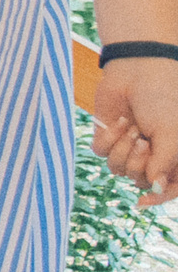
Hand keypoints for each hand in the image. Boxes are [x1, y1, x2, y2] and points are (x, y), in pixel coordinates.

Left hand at [93, 58, 177, 205]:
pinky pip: (101, 153)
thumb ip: (164, 163)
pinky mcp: (109, 136)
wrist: (138, 71)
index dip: (158, 197)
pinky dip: (109, 137)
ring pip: (117, 169)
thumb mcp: (171, 133)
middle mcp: (153, 154)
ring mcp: (129, 146)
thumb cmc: (163, 99)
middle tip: (143, 139)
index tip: (143, 200)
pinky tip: (119, 120)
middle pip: (139, 180)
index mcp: (174, 155)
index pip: (169, 187)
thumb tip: (156, 188)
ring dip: (123, 149)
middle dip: (138, 162)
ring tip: (132, 127)